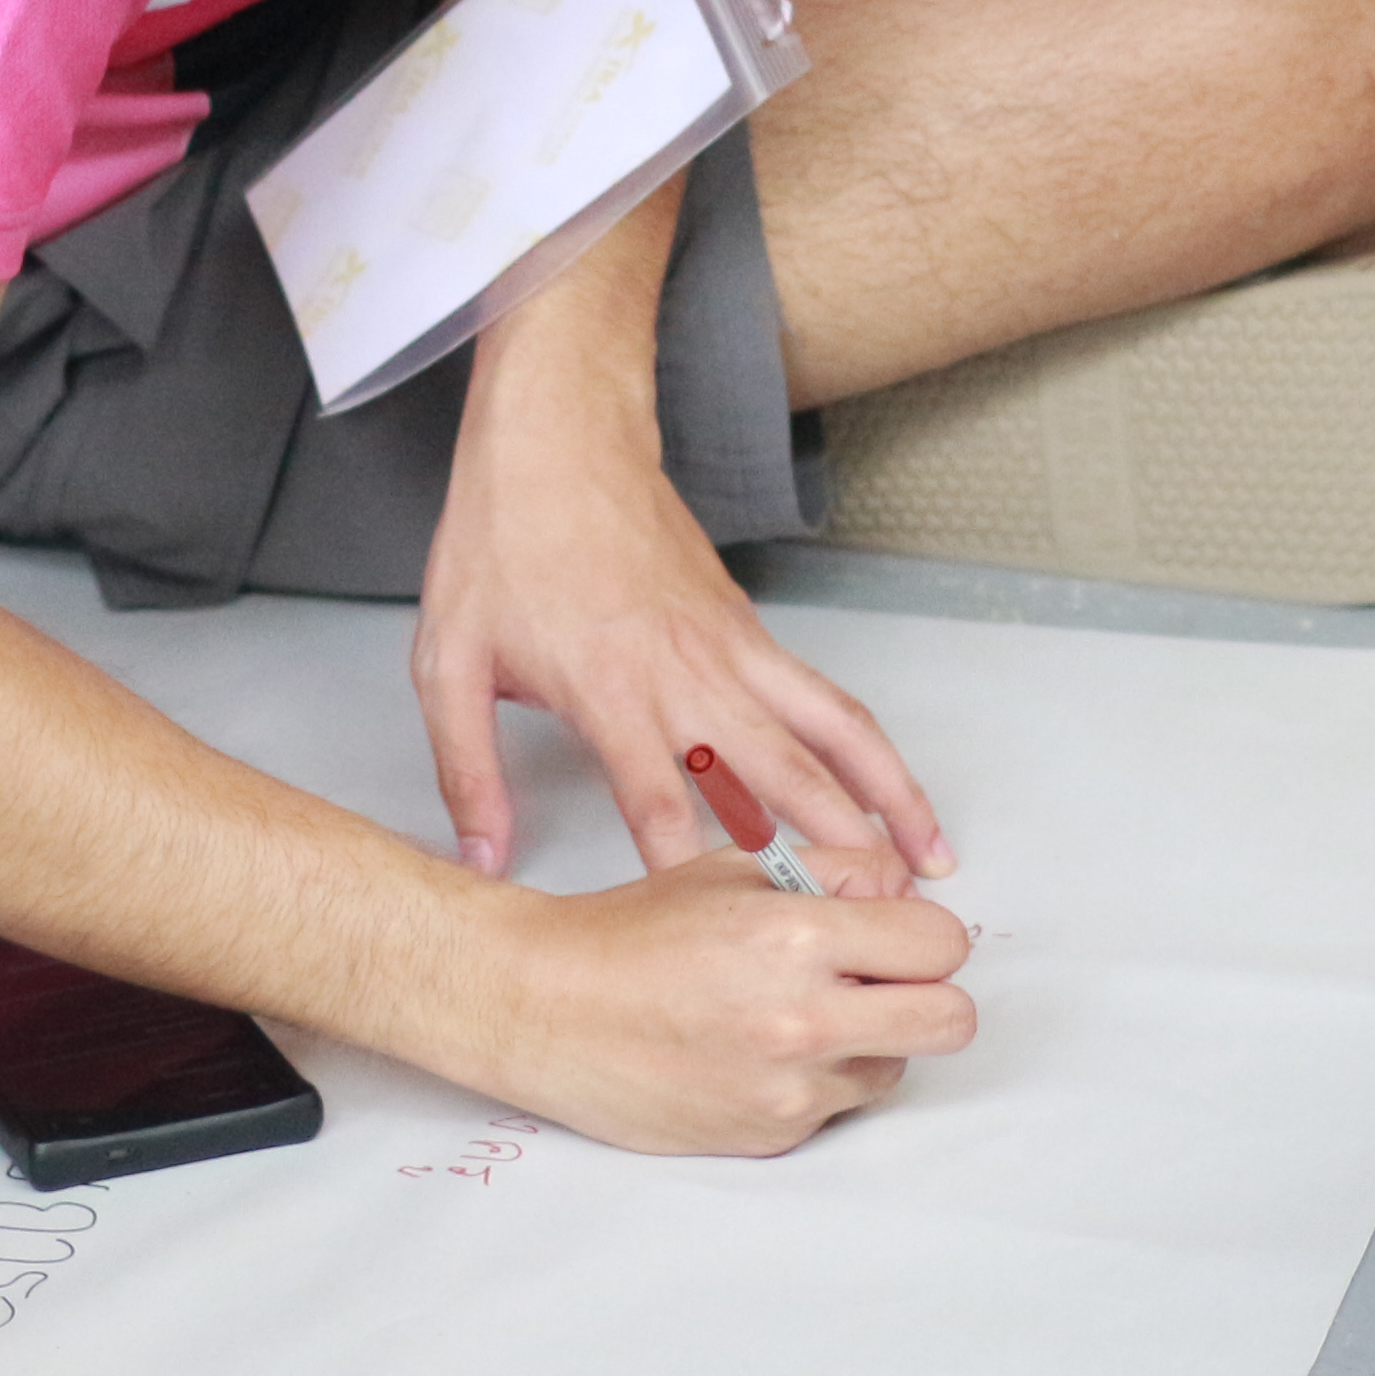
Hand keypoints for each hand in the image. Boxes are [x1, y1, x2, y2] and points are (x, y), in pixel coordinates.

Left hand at [415, 384, 947, 884]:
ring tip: (927, 864)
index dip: (691, 871)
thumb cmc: (502, 545)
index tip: (722, 934)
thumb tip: (481, 858)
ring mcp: (731, 649)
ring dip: (887, 798)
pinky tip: (894, 793)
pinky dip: (871, 748)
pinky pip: (827, 698)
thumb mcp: (447, 662)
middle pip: (778, 773)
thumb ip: (465, 770)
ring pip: (831, 732)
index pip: (659, 800)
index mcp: (609, 687)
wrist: (560, 441)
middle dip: (830, 850)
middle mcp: (687, 673)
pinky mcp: (752, 630)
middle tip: (873, 918)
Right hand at [475, 847, 977, 1154]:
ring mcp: (788, 1089)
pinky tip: (753, 1054)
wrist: (543, 1010)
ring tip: (794, 1017)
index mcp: (799, 936)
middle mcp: (803, 1019)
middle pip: (951, 1021)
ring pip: (896, 1070)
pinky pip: (836, 1109)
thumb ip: (837, 869)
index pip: (942, 943)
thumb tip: (907, 890)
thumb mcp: (734, 865)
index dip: (921, 935)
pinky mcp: (768, 1136)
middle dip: (926, 995)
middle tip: (876, 983)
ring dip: (867, 1043)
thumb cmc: (630, 933)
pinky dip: (814, 1083)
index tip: (891, 936)